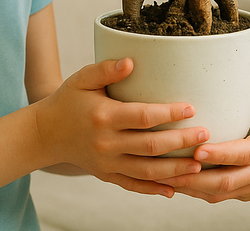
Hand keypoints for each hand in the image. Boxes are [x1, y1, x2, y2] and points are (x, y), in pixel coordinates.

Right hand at [34, 58, 208, 196]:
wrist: (44, 134)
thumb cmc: (68, 101)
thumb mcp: (82, 79)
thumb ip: (106, 69)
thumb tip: (131, 61)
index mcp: (104, 117)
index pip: (143, 117)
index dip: (168, 114)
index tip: (191, 108)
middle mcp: (106, 144)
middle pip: (150, 147)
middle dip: (180, 142)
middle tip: (205, 135)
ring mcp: (107, 164)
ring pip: (146, 172)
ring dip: (174, 171)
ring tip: (198, 166)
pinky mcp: (107, 175)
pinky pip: (133, 186)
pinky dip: (154, 189)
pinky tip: (174, 189)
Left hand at [163, 57, 249, 202]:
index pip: (245, 154)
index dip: (221, 154)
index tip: (198, 150)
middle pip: (228, 182)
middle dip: (196, 178)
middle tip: (169, 166)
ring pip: (220, 193)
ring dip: (193, 187)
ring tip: (166, 176)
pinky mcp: (249, 192)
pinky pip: (221, 197)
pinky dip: (199, 192)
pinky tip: (179, 182)